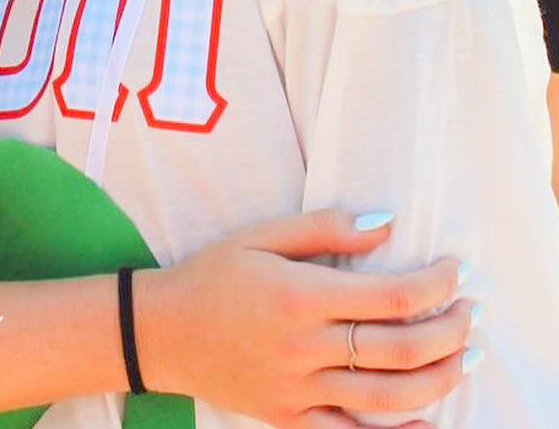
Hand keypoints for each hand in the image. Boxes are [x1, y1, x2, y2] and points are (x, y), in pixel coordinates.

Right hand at [140, 209, 473, 428]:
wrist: (161, 331)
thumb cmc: (213, 274)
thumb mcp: (260, 235)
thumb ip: (325, 228)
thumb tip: (386, 223)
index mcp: (299, 296)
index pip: (390, 297)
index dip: (435, 284)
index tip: (456, 269)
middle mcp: (304, 348)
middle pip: (400, 349)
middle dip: (449, 330)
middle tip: (471, 312)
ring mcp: (299, 391)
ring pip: (389, 398)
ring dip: (440, 378)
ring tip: (464, 356)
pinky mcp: (291, 419)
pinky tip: (429, 416)